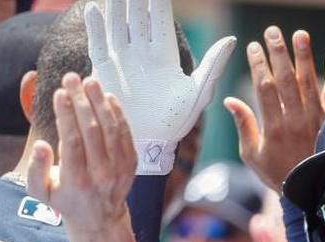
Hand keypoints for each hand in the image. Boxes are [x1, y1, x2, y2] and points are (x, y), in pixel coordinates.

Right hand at [26, 73, 137, 233]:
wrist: (99, 219)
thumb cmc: (65, 201)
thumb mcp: (40, 193)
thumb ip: (35, 170)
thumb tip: (40, 145)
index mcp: (76, 181)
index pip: (72, 141)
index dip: (66, 115)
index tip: (60, 93)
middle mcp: (100, 174)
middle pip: (92, 131)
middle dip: (81, 101)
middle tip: (72, 78)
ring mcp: (119, 169)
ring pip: (111, 129)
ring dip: (100, 102)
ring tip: (90, 82)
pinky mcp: (131, 163)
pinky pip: (126, 135)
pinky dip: (118, 114)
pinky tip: (107, 97)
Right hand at [84, 0, 235, 174]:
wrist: (148, 144)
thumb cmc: (176, 123)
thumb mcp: (198, 94)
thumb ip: (212, 66)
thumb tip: (231, 39)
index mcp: (165, 55)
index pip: (160, 19)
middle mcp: (143, 53)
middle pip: (137, 15)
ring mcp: (123, 60)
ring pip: (117, 24)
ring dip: (114, 5)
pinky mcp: (105, 71)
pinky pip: (98, 43)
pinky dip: (95, 27)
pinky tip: (93, 8)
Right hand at [225, 27, 324, 192]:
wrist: (311, 193)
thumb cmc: (278, 174)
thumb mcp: (253, 156)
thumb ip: (243, 125)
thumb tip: (229, 100)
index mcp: (273, 129)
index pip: (265, 90)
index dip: (259, 66)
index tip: (253, 47)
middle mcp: (296, 122)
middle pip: (287, 81)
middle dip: (279, 54)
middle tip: (273, 32)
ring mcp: (317, 121)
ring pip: (310, 84)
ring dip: (305, 57)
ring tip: (300, 35)